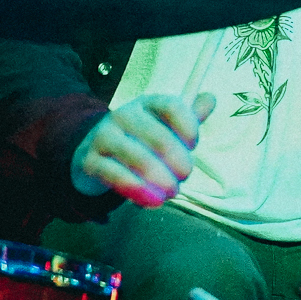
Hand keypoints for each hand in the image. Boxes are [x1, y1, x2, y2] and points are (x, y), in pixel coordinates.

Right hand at [71, 93, 214, 205]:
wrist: (92, 153)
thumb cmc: (139, 140)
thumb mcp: (163, 126)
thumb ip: (188, 117)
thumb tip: (210, 98)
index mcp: (147, 103)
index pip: (172, 107)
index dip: (188, 127)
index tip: (194, 146)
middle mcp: (124, 115)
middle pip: (158, 137)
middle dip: (178, 161)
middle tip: (185, 177)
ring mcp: (104, 136)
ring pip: (138, 158)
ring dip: (160, 179)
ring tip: (172, 193)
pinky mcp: (90, 161)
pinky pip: (115, 175)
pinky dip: (136, 189)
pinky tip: (150, 201)